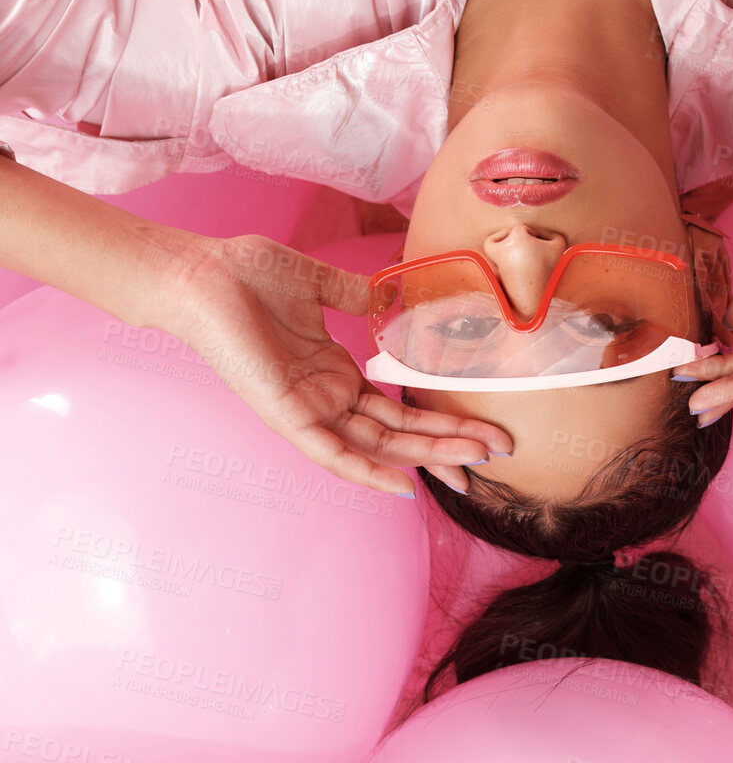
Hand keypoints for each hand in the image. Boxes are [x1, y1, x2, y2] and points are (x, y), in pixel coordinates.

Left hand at [174, 233, 512, 497]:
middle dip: (449, 444)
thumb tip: (392, 292)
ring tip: (470, 465)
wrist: (203, 275)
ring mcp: (306, 409)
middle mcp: (325, 397)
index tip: (483, 427)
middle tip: (499, 451)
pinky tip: (401, 487)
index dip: (440, 420)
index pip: (396, 409)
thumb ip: (356, 293)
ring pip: (376, 446)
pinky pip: (330, 453)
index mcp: (333, 371)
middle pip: (398, 434)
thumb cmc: (247, 275)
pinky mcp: (285, 413)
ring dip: (424, 457)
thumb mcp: (317, 282)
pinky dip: (365, 471)